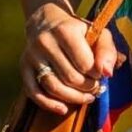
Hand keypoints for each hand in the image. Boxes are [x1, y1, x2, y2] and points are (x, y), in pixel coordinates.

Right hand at [22, 0, 117, 115]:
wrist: (46, 22)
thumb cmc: (77, 32)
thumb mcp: (97, 34)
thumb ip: (107, 51)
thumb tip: (107, 74)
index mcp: (65, 31)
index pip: (85, 64)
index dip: (96, 74)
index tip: (99, 74)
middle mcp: (45, 42)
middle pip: (70, 78)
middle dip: (87, 88)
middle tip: (94, 87)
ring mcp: (32, 56)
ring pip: (54, 87)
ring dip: (74, 98)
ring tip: (86, 98)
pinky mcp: (23, 67)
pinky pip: (34, 92)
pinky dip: (49, 104)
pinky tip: (63, 109)